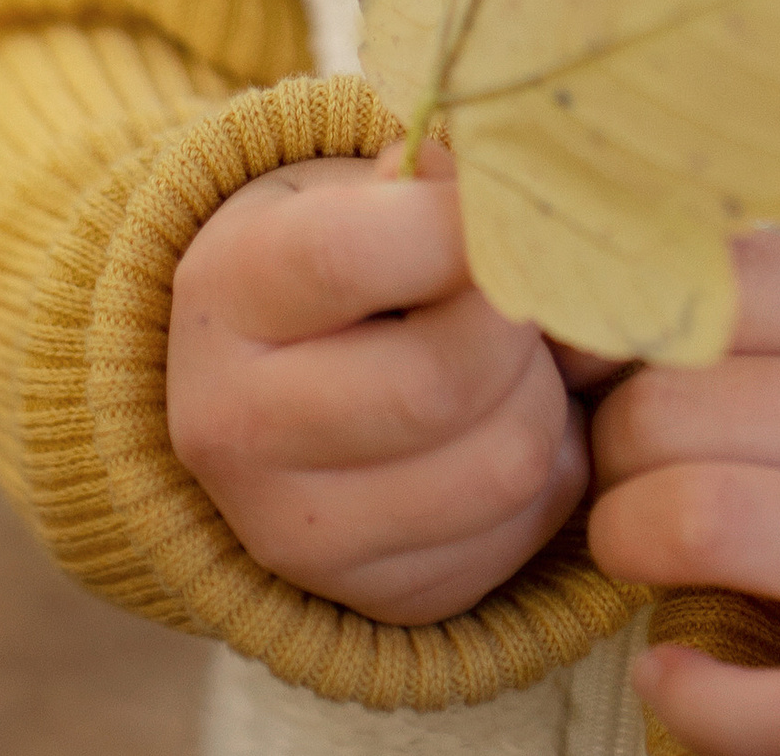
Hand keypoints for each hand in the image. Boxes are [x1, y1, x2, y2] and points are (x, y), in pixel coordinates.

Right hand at [166, 141, 588, 622]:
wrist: (269, 380)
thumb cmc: (341, 252)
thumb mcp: (362, 188)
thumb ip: (444, 184)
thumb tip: (518, 209)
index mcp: (227, 292)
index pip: (356, 256)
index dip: (464, 225)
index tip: (500, 210)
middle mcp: (237, 429)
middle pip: (445, 381)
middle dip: (518, 324)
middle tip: (516, 294)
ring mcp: (297, 534)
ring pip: (504, 465)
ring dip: (546, 398)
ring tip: (516, 361)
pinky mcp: (376, 595)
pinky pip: (524, 527)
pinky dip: (552, 468)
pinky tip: (505, 423)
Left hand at [591, 237, 779, 755]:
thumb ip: (735, 303)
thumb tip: (578, 303)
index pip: (700, 293)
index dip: (614, 334)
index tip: (600, 372)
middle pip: (661, 410)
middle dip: (610, 452)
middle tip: (635, 474)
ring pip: (691, 518)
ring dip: (626, 543)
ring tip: (642, 552)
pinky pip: (756, 700)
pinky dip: (690, 695)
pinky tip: (669, 668)